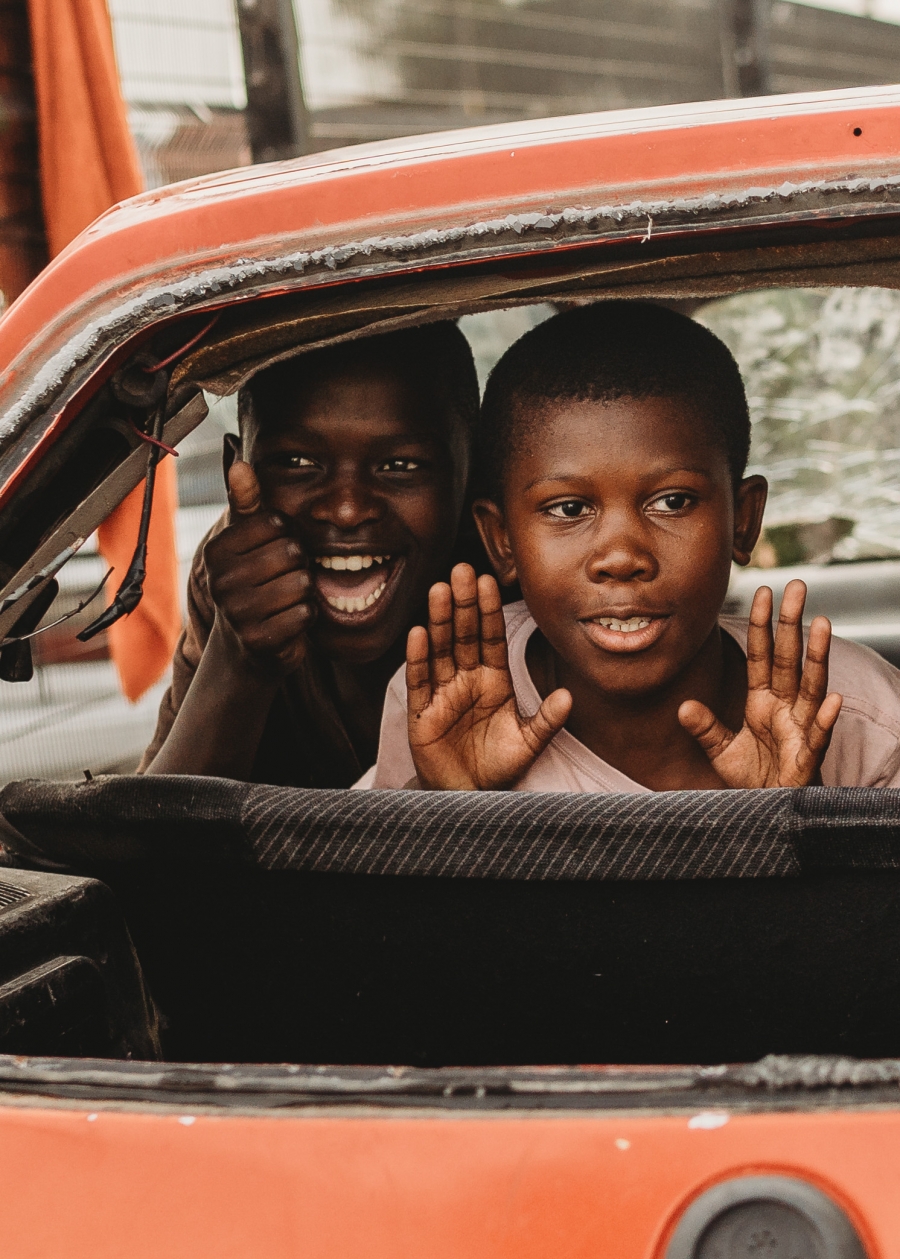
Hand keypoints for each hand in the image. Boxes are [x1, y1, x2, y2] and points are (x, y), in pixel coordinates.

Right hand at [203, 460, 313, 676]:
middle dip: (298, 564)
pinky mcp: (258, 640)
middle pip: (291, 552)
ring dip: (304, 592)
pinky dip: (306, 616)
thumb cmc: (255, 583)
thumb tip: (240, 465)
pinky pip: (305, 613)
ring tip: (286, 599)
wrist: (248, 644)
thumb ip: (247, 505)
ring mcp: (237, 613)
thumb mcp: (248, 542)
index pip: (276, 524)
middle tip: (283, 579)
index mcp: (217, 550)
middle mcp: (220, 581)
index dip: (286, 536)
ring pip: (301, 583)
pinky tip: (290, 620)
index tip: (274, 552)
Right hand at [407, 563, 571, 789]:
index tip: (489, 581)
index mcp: (494, 681)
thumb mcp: (528, 744)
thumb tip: (569, 697)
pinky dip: (419, 658)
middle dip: (463, 603)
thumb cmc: (497, 767)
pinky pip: (420, 681)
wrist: (468, 797)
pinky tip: (419, 634)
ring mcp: (443, 694)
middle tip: (462, 571)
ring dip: (439, 620)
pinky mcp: (423, 713)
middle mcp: (467, 680)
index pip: (491, 638)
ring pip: (440, 650)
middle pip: (464, 635)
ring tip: (439, 590)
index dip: (489, 611)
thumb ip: (547, 721)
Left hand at [678, 579, 841, 787]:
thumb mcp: (721, 751)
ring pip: (811, 687)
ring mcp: (801, 729)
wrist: (771, 810)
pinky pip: (818, 736)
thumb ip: (705, 728)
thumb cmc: (755, 777)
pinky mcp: (808, 757)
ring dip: (816, 656)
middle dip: (792, 623)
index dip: (762, 626)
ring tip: (822, 623)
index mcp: (763, 701)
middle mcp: (785, 708)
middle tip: (797, 587)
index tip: (762, 592)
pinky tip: (834, 699)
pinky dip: (826, 719)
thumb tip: (682, 706)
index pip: (762, 656)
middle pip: (790, 659)